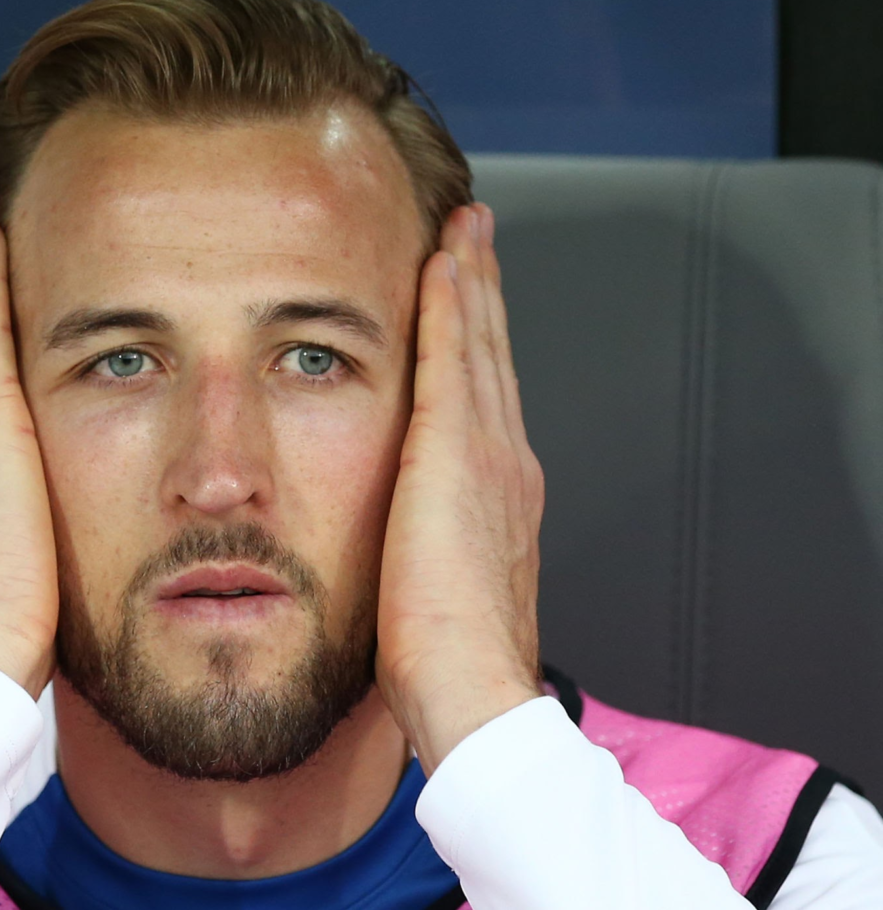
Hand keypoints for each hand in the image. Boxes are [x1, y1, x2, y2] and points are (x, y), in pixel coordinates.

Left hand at [375, 202, 545, 773]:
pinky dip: (451, 304)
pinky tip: (441, 261)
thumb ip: (431, 552)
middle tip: (477, 232)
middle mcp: (505, 461)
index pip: (485, 397)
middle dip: (484, 289)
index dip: (480, 341)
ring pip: (477, 340)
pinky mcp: (454, 450)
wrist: (471, 686)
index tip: (469, 295)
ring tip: (464, 227)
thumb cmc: (450, 660)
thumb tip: (407, 551)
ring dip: (470, 278)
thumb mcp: (441, 590)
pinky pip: (452, 355)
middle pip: (491, 353)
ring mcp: (487, 451)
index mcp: (499, 496)